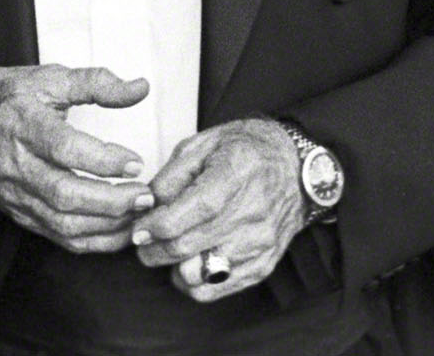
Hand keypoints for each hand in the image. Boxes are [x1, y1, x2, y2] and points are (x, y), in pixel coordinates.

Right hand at [0, 66, 155, 253]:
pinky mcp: (22, 214)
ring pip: (63, 222)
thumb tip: (140, 88)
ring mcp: (17, 194)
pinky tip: (120, 229)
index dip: (102, 159)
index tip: (135, 161)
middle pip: (64, 194)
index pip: (63, 148)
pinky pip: (59, 237)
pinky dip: (94, 240)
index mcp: (21, 123)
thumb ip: (96, 83)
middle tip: (146, 194)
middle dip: (112, 200)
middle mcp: (16, 164)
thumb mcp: (48, 78)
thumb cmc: (8, 100)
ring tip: (139, 211)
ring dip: (107, 224)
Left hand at [131, 120, 305, 299]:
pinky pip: (216, 289)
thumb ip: (171, 175)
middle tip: (143, 242)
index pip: (190, 211)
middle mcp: (251, 213)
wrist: (294, 169)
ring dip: (172, 266)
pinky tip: (188, 262)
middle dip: (153, 248)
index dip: (155, 225)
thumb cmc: (246, 152)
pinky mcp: (262, 265)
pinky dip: (193, 282)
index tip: (139, 227)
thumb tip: (146, 205)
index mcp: (235, 175)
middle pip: (187, 246)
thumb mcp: (204, 144)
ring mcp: (259, 244)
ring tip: (168, 249)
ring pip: (198, 273)